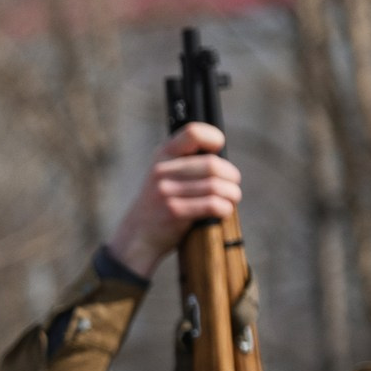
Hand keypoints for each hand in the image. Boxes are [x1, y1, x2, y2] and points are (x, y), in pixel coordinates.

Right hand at [104, 124, 240, 277]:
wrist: (137, 237)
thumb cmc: (160, 205)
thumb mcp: (165, 175)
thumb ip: (188, 163)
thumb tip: (225, 161)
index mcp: (163, 154)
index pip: (193, 133)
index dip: (213, 138)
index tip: (218, 151)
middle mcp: (162, 170)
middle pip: (213, 165)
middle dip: (231, 176)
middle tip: (233, 186)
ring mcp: (166, 191)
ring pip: (216, 186)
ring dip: (232, 195)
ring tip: (231, 200)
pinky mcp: (174, 212)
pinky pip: (213, 205)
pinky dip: (225, 209)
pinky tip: (223, 212)